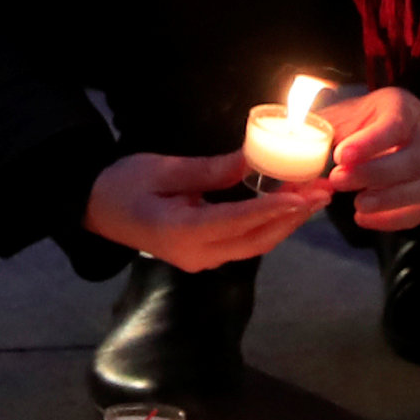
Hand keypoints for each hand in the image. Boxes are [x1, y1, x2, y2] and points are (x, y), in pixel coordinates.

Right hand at [83, 150, 328, 270]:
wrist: (95, 209)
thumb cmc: (123, 184)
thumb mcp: (163, 169)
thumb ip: (210, 170)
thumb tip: (252, 160)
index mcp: (183, 233)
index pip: (240, 221)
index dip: (276, 209)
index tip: (305, 196)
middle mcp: (197, 254)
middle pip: (256, 240)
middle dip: (292, 218)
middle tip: (323, 193)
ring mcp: (200, 259)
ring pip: (254, 245)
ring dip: (285, 223)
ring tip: (313, 198)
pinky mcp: (203, 254)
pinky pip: (243, 243)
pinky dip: (268, 225)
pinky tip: (286, 208)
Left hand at [317, 87, 419, 232]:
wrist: (364, 138)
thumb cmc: (348, 126)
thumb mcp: (331, 120)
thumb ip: (313, 135)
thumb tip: (289, 160)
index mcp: (401, 107)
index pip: (396, 124)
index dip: (371, 143)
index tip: (341, 156)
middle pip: (415, 159)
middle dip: (376, 174)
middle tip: (338, 180)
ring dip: (389, 199)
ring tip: (356, 205)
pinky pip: (419, 211)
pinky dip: (392, 219)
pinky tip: (362, 218)